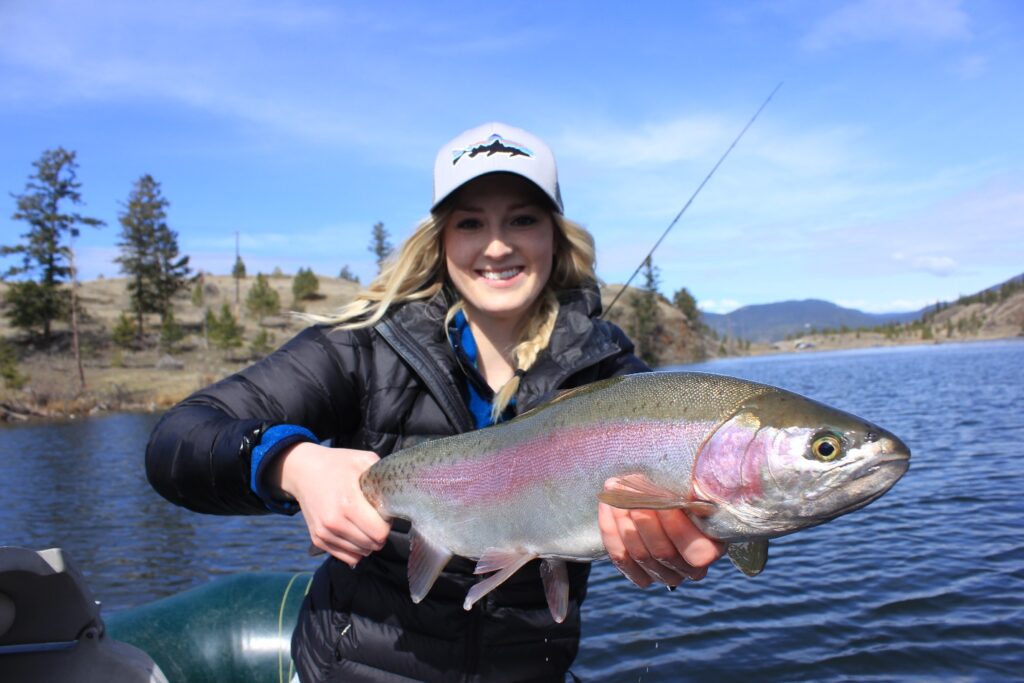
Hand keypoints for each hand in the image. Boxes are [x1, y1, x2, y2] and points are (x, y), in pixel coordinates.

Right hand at [272, 442, 390, 566]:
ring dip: (367, 542)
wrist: (303, 471)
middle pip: (372, 545)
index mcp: (348, 503)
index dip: (387, 524)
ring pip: (360, 554)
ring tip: (363, 523)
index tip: (383, 512)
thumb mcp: (362, 460)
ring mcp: (324, 533)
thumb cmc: (337, 464)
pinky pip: (347, 557)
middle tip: (374, 518)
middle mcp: (335, 522)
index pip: (379, 533)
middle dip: (379, 534)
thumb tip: (400, 491)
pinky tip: (354, 532)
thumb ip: (383, 476)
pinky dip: (355, 549)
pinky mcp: (318, 540)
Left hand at [598, 478, 724, 587]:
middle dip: (643, 515)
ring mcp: (664, 576)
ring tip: (616, 487)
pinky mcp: (641, 575)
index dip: (675, 524)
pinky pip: (621, 557)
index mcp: (711, 551)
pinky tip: (607, 504)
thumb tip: (681, 487)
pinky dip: (610, 529)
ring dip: (623, 517)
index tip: (659, 494)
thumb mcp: (695, 491)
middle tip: (630, 486)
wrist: (666, 506)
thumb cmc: (684, 493)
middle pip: (662, 551)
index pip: (696, 552)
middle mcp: (689, 570)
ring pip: (639, 554)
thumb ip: (692, 493)